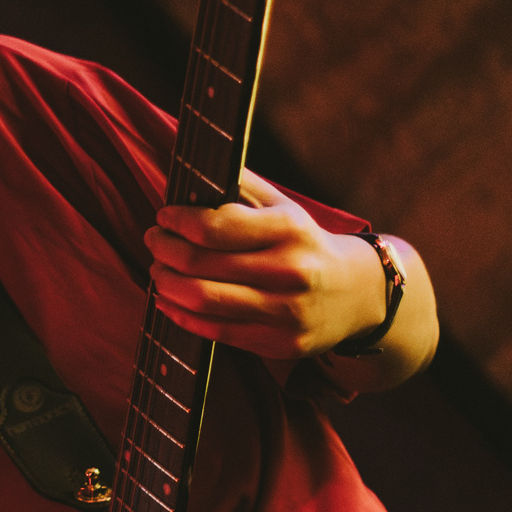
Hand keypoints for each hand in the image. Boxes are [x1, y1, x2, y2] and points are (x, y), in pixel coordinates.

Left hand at [146, 167, 387, 360]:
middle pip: (200, 264)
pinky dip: (181, 315)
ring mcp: (284, 311)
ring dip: (166, 284)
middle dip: (164, 250)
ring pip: (202, 300)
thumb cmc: (306, 243)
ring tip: (157, 271)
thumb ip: (241, 186)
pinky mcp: (279, 343)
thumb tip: (191, 168)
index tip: (164, 217)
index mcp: (288, 229)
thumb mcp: (284, 207)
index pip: (214, 225)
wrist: (358, 295)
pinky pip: (215, 331)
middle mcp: (288, 271)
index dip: (177, 221)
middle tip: (153, 241)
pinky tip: (167, 300)